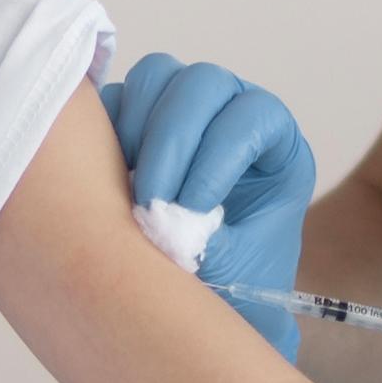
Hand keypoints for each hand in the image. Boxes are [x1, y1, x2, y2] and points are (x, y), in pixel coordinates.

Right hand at [106, 53, 315, 357]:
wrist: (208, 306)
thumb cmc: (239, 289)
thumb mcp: (235, 273)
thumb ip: (205, 244)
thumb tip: (163, 220)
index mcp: (277, 146)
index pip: (254, 115)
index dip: (219, 155)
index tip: (194, 208)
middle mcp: (231, 114)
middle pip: (202, 83)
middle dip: (171, 141)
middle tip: (150, 202)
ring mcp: (183, 113)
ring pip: (155, 76)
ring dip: (136, 129)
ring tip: (130, 190)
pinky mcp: (136, 122)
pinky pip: (113, 100)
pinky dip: (104, 133)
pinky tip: (105, 182)